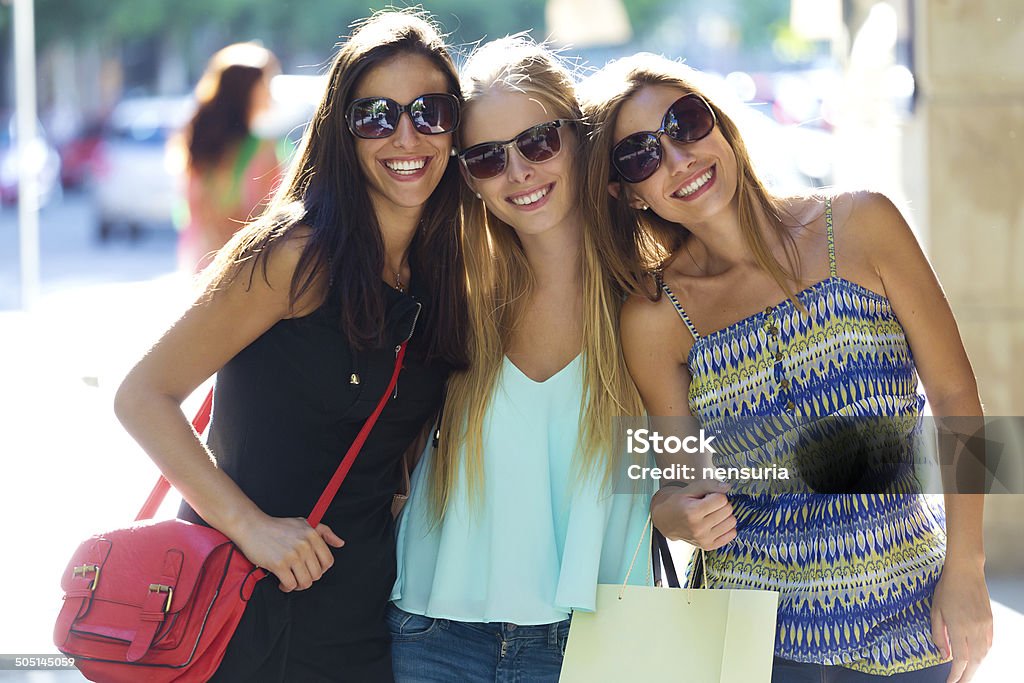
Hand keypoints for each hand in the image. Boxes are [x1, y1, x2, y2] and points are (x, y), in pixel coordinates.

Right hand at [233, 513, 344, 591]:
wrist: (252, 526)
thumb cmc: (278, 526)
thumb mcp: (304, 523)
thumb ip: (325, 532)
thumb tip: (341, 543)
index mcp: (313, 535)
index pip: (328, 562)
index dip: (320, 569)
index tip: (310, 569)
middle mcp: (305, 545)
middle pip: (317, 575)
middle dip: (307, 578)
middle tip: (298, 576)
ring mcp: (292, 555)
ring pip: (305, 582)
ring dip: (298, 585)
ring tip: (290, 580)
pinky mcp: (279, 564)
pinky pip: (290, 585)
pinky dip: (286, 587)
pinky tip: (281, 581)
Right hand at [650, 483, 735, 549]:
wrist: (666, 521)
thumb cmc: (678, 504)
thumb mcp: (689, 489)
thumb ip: (709, 484)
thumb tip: (727, 487)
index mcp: (693, 512)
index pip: (722, 499)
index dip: (716, 495)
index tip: (707, 497)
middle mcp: (699, 528)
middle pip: (728, 510)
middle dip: (721, 504)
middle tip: (709, 505)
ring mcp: (704, 539)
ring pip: (732, 522)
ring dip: (724, 516)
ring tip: (712, 514)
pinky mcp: (709, 546)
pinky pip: (731, 534)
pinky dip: (726, 527)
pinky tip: (716, 523)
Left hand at [930, 557, 992, 681]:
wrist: (966, 571)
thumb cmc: (946, 588)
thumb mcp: (935, 611)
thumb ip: (938, 635)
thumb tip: (943, 655)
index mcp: (959, 627)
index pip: (959, 659)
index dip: (956, 674)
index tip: (951, 682)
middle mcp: (975, 629)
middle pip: (974, 661)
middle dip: (967, 675)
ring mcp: (985, 626)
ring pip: (984, 654)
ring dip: (976, 667)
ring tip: (967, 674)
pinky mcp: (990, 621)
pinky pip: (989, 644)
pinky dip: (983, 654)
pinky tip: (976, 658)